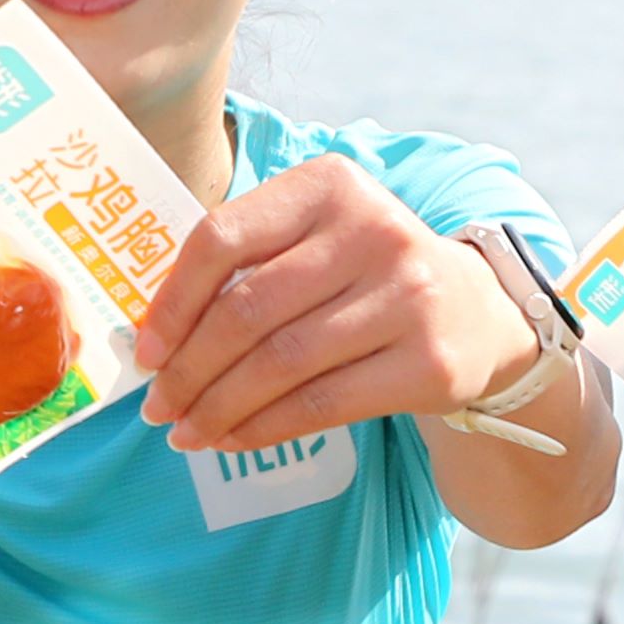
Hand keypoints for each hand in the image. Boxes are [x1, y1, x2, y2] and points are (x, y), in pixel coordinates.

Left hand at [128, 156, 541, 454]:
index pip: (223, 238)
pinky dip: (265, 428)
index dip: (172, 303)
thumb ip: (245, 265)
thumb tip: (153, 335)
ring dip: (219, 408)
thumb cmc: (363, 274)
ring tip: (186, 431)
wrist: (478, 310)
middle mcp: (374, 231)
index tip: (145, 352)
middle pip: (248, 310)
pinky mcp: (430, 361)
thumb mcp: (315, 237)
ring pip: (281, 364)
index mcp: (329, 185)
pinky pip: (323, 404)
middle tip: (158, 407)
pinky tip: (234, 438)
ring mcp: (409, 296)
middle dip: (189, 369)